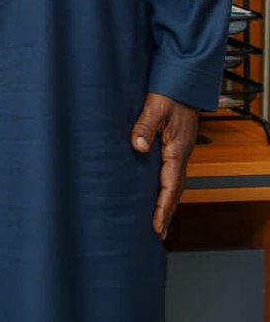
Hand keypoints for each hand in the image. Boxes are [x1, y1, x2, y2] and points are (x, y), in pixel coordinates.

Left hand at [131, 92, 199, 238]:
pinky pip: (172, 176)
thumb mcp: (155, 108)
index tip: (156, 225)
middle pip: (175, 192)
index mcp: (176, 152)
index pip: (170, 186)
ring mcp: (178, 154)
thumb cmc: (169, 97)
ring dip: (167, 205)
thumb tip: (138, 146)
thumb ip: (144, 126)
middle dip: (166, 213)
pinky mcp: (174, 150)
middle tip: (158, 234)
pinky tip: (159, 196)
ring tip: (159, 224)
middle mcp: (180, 157)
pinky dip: (166, 190)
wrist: (183, 87)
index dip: (163, 207)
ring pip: (174, 185)